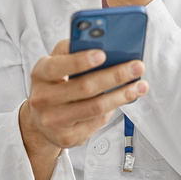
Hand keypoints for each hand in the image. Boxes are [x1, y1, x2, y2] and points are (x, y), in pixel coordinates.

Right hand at [21, 39, 148, 153]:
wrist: (41, 119)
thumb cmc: (54, 83)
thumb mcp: (56, 62)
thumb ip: (72, 49)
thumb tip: (102, 42)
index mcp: (40, 74)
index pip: (58, 66)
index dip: (80, 61)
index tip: (103, 53)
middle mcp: (43, 99)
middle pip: (85, 88)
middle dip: (115, 76)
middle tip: (137, 67)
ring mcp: (54, 121)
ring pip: (96, 107)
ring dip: (122, 95)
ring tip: (140, 85)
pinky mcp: (68, 137)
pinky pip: (98, 121)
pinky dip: (113, 108)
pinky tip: (124, 99)